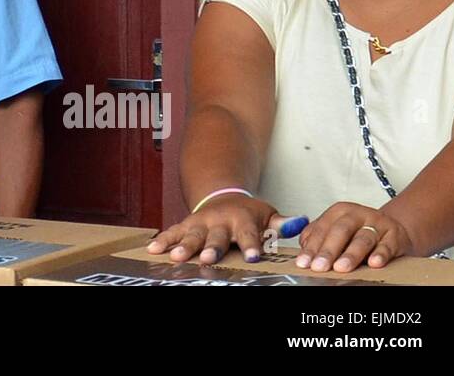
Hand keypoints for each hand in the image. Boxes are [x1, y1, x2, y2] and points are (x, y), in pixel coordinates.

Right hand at [148, 193, 299, 263]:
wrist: (222, 195)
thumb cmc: (248, 214)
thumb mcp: (267, 214)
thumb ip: (282, 222)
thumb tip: (300, 222)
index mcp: (242, 219)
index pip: (248, 233)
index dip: (251, 245)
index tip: (254, 256)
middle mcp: (219, 220)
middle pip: (215, 236)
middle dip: (211, 247)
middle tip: (208, 258)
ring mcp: (200, 222)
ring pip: (191, 235)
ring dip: (183, 245)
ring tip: (176, 256)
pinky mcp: (186, 225)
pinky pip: (173, 232)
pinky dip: (163, 240)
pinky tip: (153, 249)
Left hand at [294, 201, 414, 271]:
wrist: (393, 230)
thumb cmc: (359, 232)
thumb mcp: (337, 230)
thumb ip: (318, 237)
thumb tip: (304, 250)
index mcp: (339, 211)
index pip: (321, 229)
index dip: (311, 247)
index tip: (304, 262)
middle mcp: (358, 214)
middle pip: (340, 231)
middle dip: (328, 250)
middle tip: (319, 266)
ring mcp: (378, 224)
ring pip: (363, 238)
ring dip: (351, 254)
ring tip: (341, 267)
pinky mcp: (395, 236)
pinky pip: (387, 245)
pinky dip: (381, 254)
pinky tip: (373, 263)